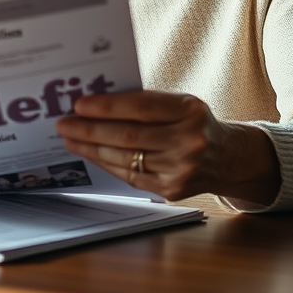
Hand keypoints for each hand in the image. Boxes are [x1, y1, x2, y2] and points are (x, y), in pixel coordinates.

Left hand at [55, 90, 280, 204]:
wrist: (228, 157)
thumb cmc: (194, 122)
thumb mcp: (180, 103)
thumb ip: (145, 102)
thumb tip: (96, 103)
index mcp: (190, 110)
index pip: (141, 107)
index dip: (107, 106)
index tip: (79, 105)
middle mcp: (189, 141)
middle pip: (129, 136)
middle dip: (90, 130)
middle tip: (63, 124)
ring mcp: (181, 169)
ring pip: (125, 158)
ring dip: (91, 149)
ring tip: (70, 139)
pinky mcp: (172, 189)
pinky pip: (130, 176)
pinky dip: (106, 164)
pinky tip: (90, 154)